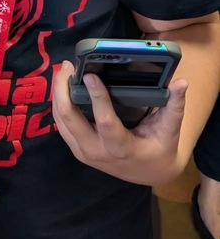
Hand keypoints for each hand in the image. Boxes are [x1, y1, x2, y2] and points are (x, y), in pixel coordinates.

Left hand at [52, 60, 187, 185]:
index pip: (105, 122)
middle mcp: (97, 151)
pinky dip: (58, 103)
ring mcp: (84, 151)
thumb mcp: (170, 131)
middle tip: (68, 66)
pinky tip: (63, 85)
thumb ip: (175, 107)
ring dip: (57, 93)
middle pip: (70, 119)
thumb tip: (181, 83)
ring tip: (64, 69)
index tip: (90, 74)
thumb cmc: (159, 149)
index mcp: (121, 148)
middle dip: (63, 90)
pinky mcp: (77, 147)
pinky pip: (61, 124)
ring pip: (60, 120)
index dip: (97, 98)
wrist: (148, 172)